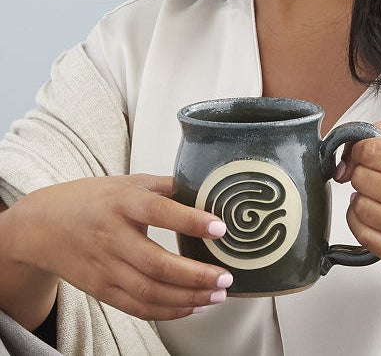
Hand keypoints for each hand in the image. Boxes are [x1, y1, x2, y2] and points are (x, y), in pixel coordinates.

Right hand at [6, 175, 232, 320]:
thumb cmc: (91, 199)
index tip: (220, 229)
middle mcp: (112, 237)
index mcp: (121, 203)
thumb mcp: (126, 182)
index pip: (158, 212)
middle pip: (156, 264)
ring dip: (188, 298)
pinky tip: (193, 306)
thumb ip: (165, 186)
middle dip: (196, 276)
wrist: (40, 226)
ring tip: (218, 296)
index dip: (191, 221)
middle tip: (227, 278)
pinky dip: (167, 311)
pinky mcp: (101, 289)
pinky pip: (137, 307)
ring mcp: (105, 267)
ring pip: (149, 292)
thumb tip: (205, 189)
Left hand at [336, 118, 380, 266]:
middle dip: (362, 173)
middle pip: (362, 179)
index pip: (372, 151)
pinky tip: (377, 214)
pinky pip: (361, 233)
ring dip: (362, 198)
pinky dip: (360, 221)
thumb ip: (374, 134)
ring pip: (360, 206)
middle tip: (380, 178)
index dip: (360, 150)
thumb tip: (343, 166)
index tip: (367, 154)